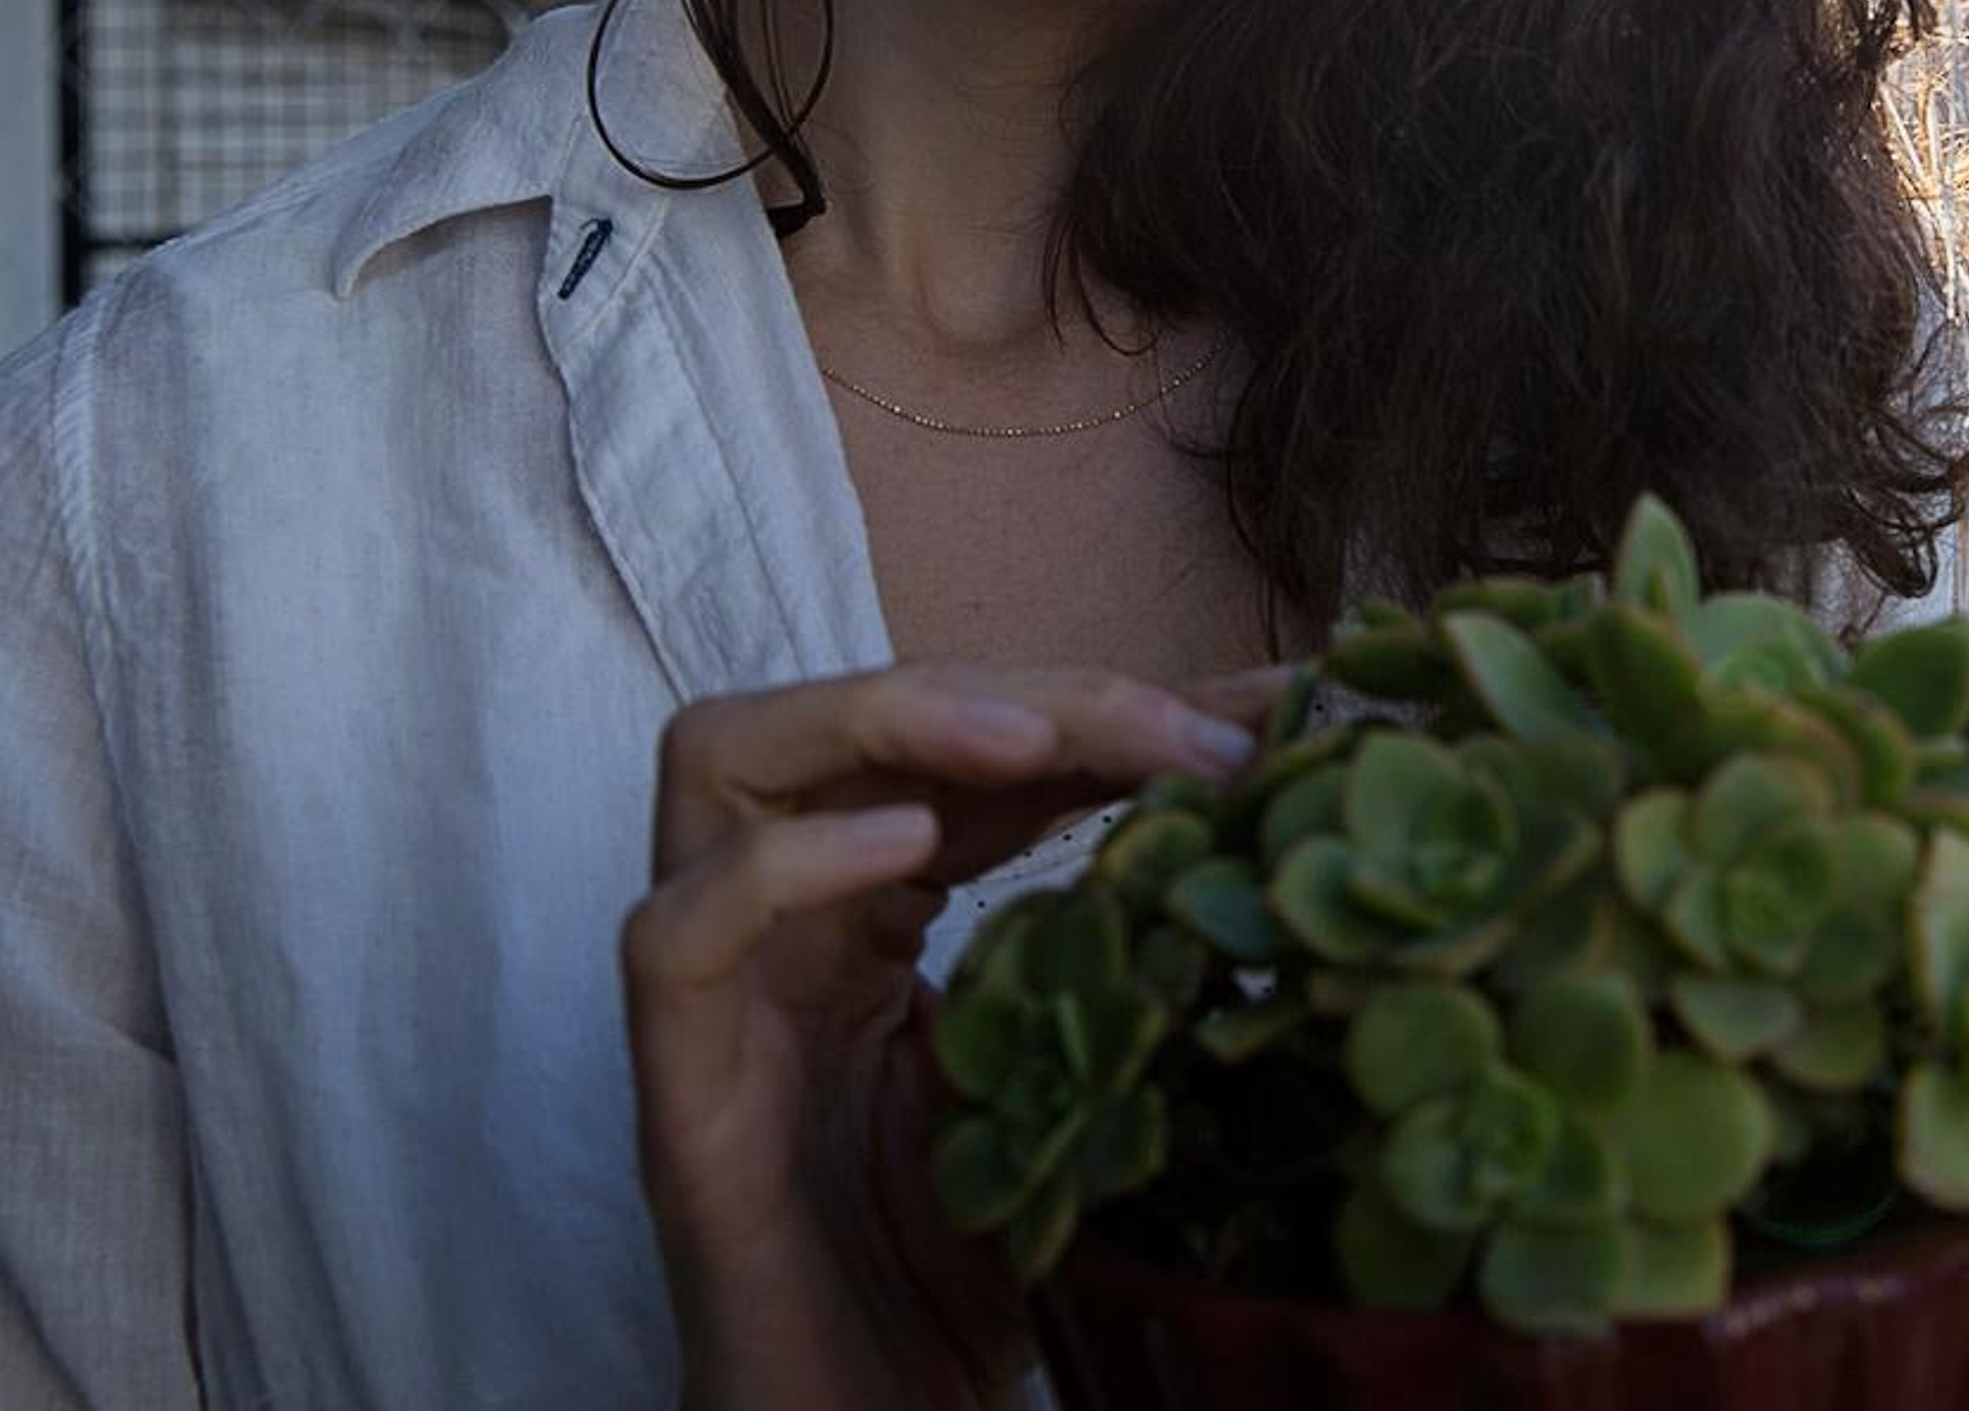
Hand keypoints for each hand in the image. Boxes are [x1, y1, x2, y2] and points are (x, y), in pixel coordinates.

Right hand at [623, 659, 1287, 1410]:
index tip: (1267, 712)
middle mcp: (787, 921)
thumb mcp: (1082, 1088)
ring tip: (1036, 743)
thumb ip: (1141, 966)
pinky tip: (909, 846)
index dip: (1112, 708)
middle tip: (1180, 728)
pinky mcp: (677, 1095)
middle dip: (1023, 694)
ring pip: (720, 759)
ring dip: (886, 715)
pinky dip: (785, 868)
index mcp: (877, 909)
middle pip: (854, 715)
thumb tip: (1293, 855)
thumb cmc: (967, 1273)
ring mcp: (719, 994)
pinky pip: (675, 935)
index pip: (974, 747)